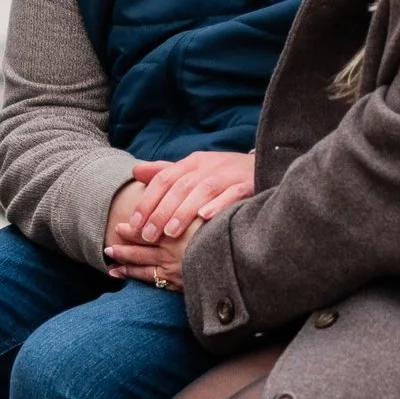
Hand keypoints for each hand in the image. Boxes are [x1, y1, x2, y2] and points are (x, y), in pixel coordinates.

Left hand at [103, 150, 252, 282]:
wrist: (266, 165)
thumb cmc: (224, 174)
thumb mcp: (195, 170)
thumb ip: (167, 172)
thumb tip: (136, 172)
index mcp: (193, 162)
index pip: (164, 178)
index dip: (147, 200)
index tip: (133, 224)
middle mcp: (209, 166)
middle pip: (180, 186)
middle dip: (161, 211)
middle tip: (148, 235)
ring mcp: (229, 175)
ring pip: (203, 190)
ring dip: (185, 210)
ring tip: (171, 232)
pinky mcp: (248, 185)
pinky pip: (232, 194)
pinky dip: (218, 204)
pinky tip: (205, 218)